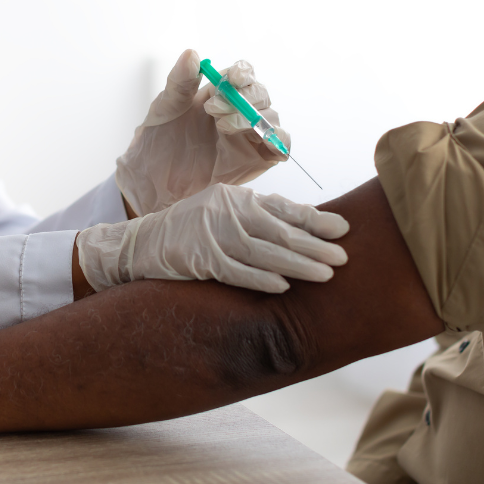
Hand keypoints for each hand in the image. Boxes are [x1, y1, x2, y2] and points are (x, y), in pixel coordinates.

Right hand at [76, 183, 348, 293]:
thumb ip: (255, 218)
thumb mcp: (221, 214)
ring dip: (297, 263)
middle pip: (278, 229)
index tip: (344, 229)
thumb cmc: (188, 232)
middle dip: (315, 244)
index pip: (283, 208)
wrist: (139, 244)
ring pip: (262, 250)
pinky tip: (283, 286)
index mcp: (235, 197)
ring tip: (325, 274)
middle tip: (344, 257)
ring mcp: (210, 233)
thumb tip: (301, 231)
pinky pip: (235, 270)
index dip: (315, 219)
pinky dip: (260, 278)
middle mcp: (225, 211)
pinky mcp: (198, 257)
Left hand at [115, 50, 286, 215]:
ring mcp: (249, 135)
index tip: (232, 79)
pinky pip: (280, 146)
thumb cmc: (158, 142)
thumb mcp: (165, 108)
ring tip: (222, 127)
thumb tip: (192, 54)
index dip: (243, 72)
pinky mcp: (257, 158)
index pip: (243, 74)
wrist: (153, 181)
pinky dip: (278, 141)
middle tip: (214, 109)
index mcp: (219, 93)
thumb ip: (180, 82)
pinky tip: (259, 141)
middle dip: (244, 98)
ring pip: (271, 117)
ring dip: (252, 118)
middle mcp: (238, 111)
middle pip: (260, 93)